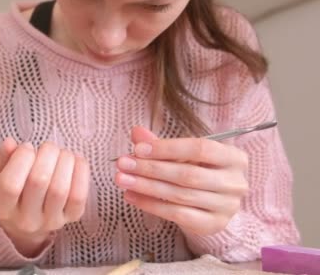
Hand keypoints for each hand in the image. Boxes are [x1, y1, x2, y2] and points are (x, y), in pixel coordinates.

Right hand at [0, 138, 89, 256]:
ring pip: (60, 188)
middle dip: (45, 154)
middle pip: (38, 182)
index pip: (10, 185)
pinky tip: (73, 160)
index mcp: (2, 208)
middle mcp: (26, 220)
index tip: (26, 146)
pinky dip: (80, 171)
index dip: (20, 159)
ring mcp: (50, 221)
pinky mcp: (72, 217)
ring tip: (59, 152)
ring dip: (63, 160)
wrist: (24, 218)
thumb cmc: (6, 189)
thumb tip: (10, 144)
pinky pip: (79, 195)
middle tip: (46, 146)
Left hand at [114, 126, 248, 235]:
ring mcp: (227, 206)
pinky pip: (177, 214)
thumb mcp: (183, 154)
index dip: (167, 148)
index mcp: (234, 157)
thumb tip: (137, 132)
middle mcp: (235, 182)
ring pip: (180, 195)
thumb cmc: (198, 171)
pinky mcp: (213, 224)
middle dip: (151, 169)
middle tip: (123, 164)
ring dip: (146, 187)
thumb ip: (161, 144)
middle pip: (188, 174)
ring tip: (122, 179)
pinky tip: (132, 196)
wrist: (213, 204)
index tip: (138, 148)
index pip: (200, 149)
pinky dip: (151, 205)